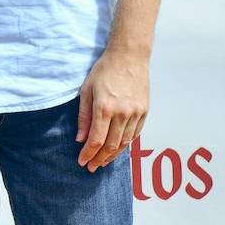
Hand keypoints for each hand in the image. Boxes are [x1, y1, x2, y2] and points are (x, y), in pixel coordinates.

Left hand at [76, 49, 148, 171]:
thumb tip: (81, 139)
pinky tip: (117, 148)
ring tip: (102, 161)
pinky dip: (125, 144)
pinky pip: (135, 135)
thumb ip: (84, 116)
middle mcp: (122, 113)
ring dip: (112, 155)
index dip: (88, 154)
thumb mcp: (87, 90)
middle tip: (91, 167)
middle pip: (110, 145)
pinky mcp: (144, 112)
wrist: (129, 57)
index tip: (82, 161)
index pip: (96, 140)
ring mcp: (136, 113)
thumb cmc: (104, 70)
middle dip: (99, 159)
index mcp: (105, 107)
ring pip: (124, 143)